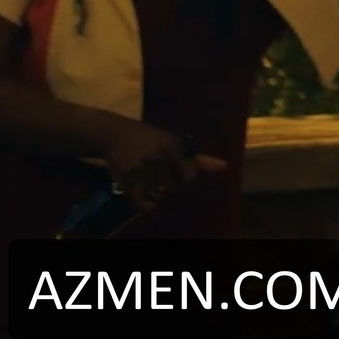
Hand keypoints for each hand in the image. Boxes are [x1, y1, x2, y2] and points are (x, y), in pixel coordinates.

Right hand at [97, 118, 226, 206]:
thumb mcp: (174, 141)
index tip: (182, 173)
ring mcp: (140, 170)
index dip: (188, 178)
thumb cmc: (149, 137)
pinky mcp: (125, 181)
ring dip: (161, 194)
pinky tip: (149, 196)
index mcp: (171, 146)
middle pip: (176, 187)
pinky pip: (143, 203)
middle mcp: (156, 158)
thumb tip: (225, 167)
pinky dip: (148, 204)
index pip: (190, 175)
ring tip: (155, 181)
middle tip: (166, 177)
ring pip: (160, 195)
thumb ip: (199, 158)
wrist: (113, 134)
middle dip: (174, 186)